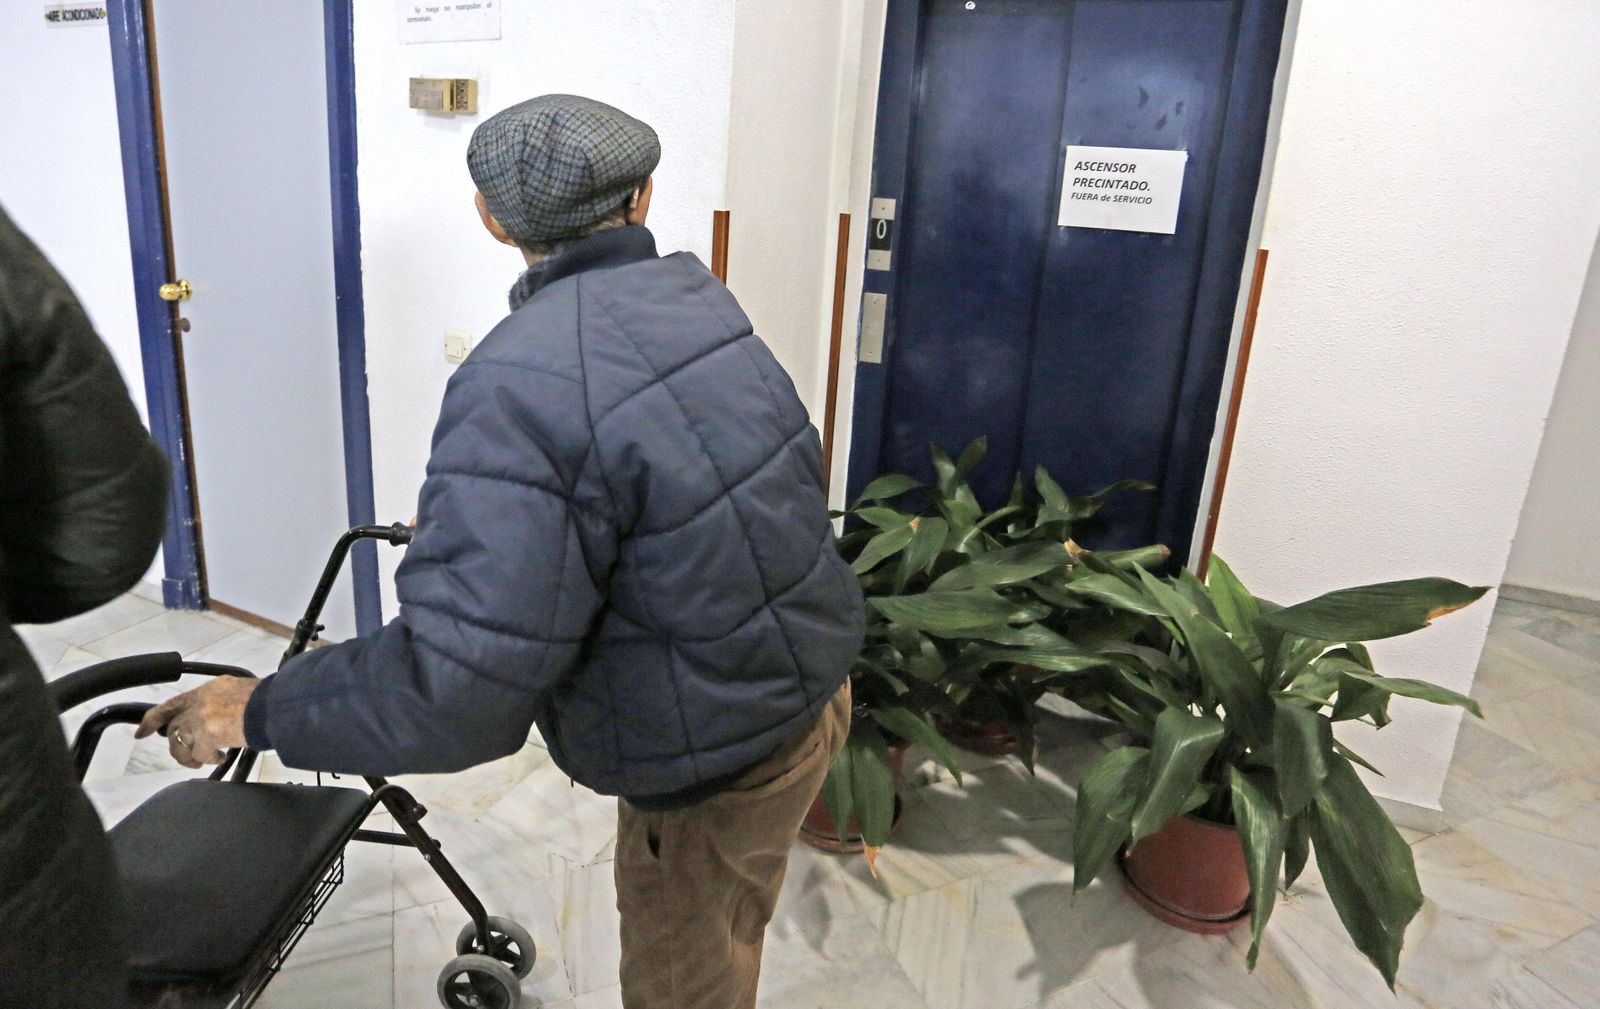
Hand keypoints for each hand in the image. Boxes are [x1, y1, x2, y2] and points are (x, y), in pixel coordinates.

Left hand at [135, 676, 259, 768]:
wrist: (277, 706)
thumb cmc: (270, 700)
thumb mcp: (243, 692)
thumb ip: (226, 702)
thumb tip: (226, 718)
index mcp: (210, 688)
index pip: (173, 704)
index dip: (153, 719)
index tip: (142, 731)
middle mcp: (201, 702)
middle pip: (174, 728)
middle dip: (176, 746)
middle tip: (187, 757)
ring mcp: (201, 718)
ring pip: (180, 743)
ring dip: (191, 756)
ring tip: (206, 759)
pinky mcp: (207, 735)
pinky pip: (199, 755)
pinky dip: (208, 759)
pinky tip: (220, 757)